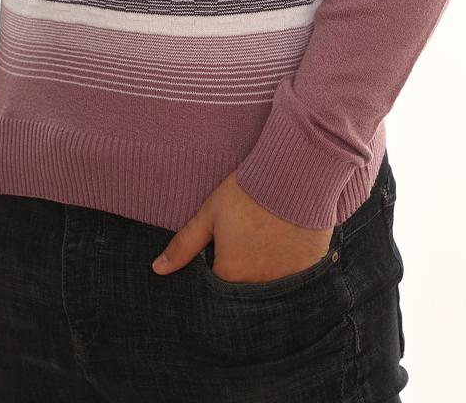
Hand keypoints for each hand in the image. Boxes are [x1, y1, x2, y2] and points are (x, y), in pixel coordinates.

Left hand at [151, 170, 333, 281]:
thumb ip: (184, 244)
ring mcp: (284, 280)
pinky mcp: (308, 271)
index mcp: (229, 273)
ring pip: (268, 286)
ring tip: (266, 242)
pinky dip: (289, 268)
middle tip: (247, 244)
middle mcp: (256, 285)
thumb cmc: (248, 192)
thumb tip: (158, 269)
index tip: (224, 249)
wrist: (294, 175)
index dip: (217, 267)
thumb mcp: (210, 213)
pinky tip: (286, 246)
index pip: (216, 286)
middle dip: (241, 272)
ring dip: (265, 272)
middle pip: (243, 289)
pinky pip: (294, 280)